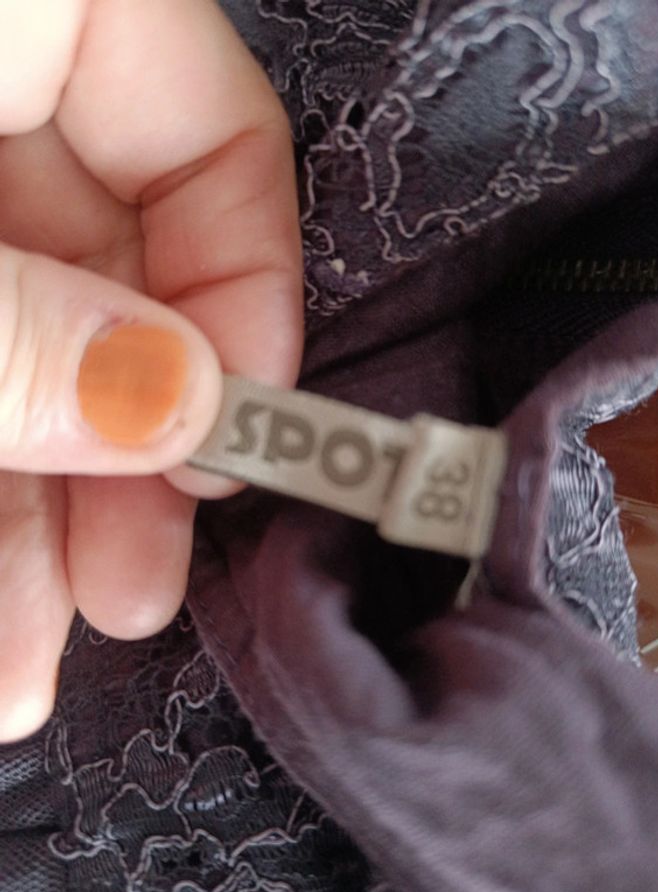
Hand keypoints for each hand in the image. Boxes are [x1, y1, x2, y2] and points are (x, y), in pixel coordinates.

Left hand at [0, 0, 302, 740]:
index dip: (244, 296)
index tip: (226, 444)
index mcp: (29, 8)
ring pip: (20, 354)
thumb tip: (170, 410)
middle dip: (115, 463)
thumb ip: (23, 327)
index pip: (212, 130)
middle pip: (112, 289)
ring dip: (26, 518)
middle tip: (128, 600)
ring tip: (19, 667)